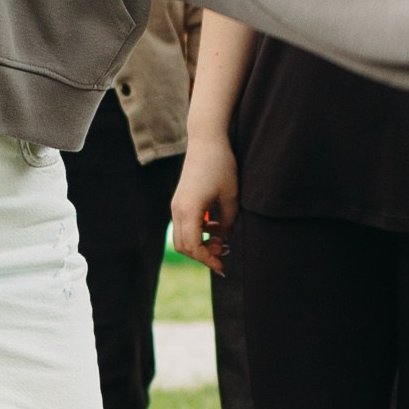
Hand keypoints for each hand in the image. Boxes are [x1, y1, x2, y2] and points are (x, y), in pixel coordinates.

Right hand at [170, 133, 238, 272]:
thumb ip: (229, 221)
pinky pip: (185, 225)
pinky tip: (215, 225)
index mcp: (189, 210)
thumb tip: (225, 237)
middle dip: (203, 254)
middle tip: (223, 252)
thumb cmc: (220, 166)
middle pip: (184, 246)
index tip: (222, 267)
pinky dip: (198, 231)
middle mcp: (177, 210)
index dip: (207, 259)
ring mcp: (177, 205)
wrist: (206, 141)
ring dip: (200, 243)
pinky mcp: (180, 201)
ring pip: (183, 236)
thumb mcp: (231, 196)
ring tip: (220, 239)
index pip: (193, 246)